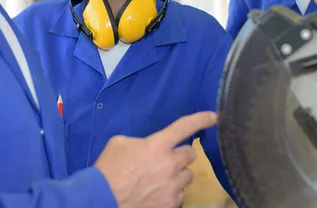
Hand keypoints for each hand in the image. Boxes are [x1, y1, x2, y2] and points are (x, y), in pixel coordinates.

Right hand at [94, 111, 217, 207]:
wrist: (103, 199)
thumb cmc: (108, 168)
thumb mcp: (120, 143)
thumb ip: (141, 141)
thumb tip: (147, 147)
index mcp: (158, 145)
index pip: (185, 127)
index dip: (201, 120)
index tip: (213, 117)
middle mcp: (170, 164)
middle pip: (190, 154)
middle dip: (180, 154)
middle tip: (166, 158)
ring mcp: (173, 186)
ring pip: (188, 176)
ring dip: (177, 174)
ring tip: (160, 178)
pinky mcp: (171, 204)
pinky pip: (181, 195)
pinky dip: (172, 192)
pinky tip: (157, 192)